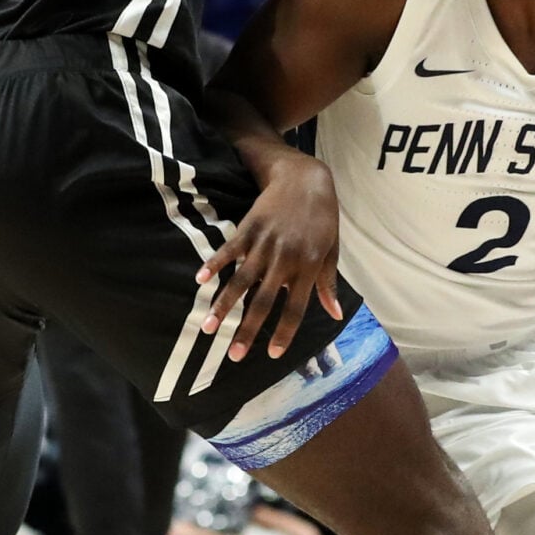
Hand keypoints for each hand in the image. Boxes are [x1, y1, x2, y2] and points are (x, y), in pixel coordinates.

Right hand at [195, 153, 343, 361]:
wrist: (305, 179)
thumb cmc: (322, 218)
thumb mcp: (331, 251)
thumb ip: (327, 284)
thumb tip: (334, 314)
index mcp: (308, 267)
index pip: (296, 308)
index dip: (284, 332)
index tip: (271, 354)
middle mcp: (285, 259)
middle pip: (264, 301)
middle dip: (247, 330)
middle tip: (233, 355)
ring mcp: (265, 243)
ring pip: (242, 280)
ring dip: (224, 305)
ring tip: (208, 327)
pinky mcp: (248, 228)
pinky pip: (229, 250)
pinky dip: (215, 265)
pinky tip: (200, 281)